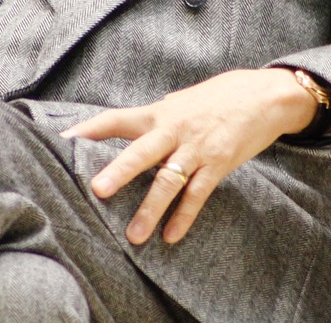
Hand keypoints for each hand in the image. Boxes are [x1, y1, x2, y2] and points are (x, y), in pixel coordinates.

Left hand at [60, 68, 315, 244]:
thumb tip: (125, 130)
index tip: (65, 139)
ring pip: (169, 181)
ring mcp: (197, 148)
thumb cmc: (218, 97)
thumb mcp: (181, 102)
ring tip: (134, 236)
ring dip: (151, 209)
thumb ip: (155, 119)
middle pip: (141, 151)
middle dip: (119, 171)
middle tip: (97, 191)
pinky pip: (198, 194)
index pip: (118, 119)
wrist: (265, 95)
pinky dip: (184, 217)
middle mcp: (175, 129)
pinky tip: (171, 236)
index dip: (91, 128)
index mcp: (160, 112)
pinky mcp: (219, 163)